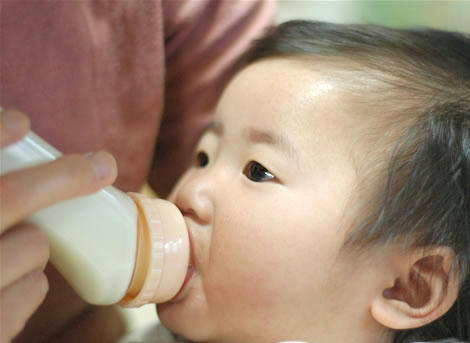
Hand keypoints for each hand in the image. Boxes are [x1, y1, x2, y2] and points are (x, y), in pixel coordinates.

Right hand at [0, 109, 117, 341]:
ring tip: (0, 254)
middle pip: (8, 198)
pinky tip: (2, 289)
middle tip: (102, 164)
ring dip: (27, 243)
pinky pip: (34, 288)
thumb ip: (3, 204)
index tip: (20, 122)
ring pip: (32, 245)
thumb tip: (11, 136)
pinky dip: (26, 283)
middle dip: (62, 176)